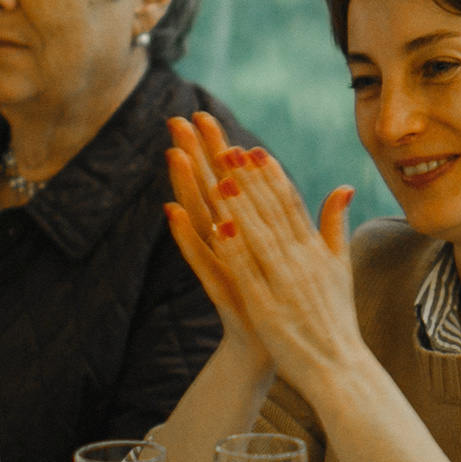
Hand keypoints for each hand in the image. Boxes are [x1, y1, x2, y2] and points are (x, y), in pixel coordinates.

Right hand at [165, 113, 270, 371]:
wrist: (275, 347)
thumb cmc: (280, 299)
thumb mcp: (288, 250)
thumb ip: (286, 214)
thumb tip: (283, 186)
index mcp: (244, 230)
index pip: (228, 180)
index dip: (216, 148)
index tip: (204, 114)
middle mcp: (226, 242)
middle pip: (207, 188)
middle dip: (193, 154)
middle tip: (175, 119)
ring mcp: (219, 261)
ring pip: (199, 216)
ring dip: (185, 185)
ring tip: (172, 154)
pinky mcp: (218, 285)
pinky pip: (198, 256)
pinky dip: (186, 235)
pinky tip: (172, 212)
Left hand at [180, 142, 359, 400]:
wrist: (340, 368)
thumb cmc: (337, 320)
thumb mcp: (341, 268)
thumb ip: (336, 226)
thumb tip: (343, 186)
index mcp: (316, 252)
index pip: (292, 205)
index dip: (271, 176)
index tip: (253, 150)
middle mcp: (303, 262)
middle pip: (273, 214)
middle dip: (250, 181)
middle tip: (228, 150)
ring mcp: (286, 284)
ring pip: (259, 237)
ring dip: (239, 206)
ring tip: (218, 178)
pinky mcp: (269, 308)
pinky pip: (249, 272)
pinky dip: (234, 249)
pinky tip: (216, 227)